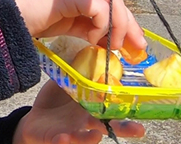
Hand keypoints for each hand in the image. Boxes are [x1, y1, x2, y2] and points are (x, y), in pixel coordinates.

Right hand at [10, 0, 145, 50]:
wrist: (6, 20)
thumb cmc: (32, 21)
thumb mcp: (68, 24)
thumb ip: (90, 26)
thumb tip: (112, 40)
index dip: (126, 20)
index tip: (135, 43)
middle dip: (130, 24)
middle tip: (137, 48)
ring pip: (112, 1)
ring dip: (118, 27)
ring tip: (111, 47)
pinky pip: (99, 9)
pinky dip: (102, 26)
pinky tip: (92, 38)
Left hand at [13, 80, 144, 143]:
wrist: (36, 119)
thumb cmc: (57, 101)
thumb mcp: (70, 82)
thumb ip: (82, 68)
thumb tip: (95, 47)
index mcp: (94, 106)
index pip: (114, 105)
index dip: (129, 105)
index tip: (144, 102)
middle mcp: (88, 121)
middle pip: (109, 125)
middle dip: (124, 128)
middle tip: (139, 129)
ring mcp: (74, 131)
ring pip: (87, 137)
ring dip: (91, 138)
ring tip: (97, 136)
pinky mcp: (57, 138)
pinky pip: (62, 141)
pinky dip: (66, 141)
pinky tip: (65, 137)